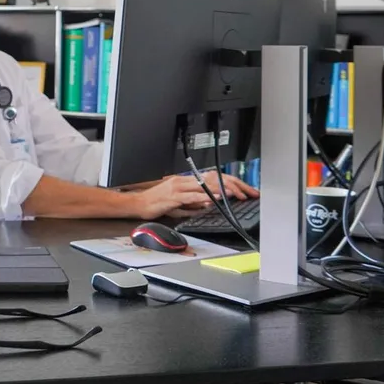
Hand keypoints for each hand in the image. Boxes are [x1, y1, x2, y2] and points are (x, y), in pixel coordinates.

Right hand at [132, 173, 258, 219]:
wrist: (138, 204)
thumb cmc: (156, 203)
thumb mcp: (179, 203)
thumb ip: (193, 203)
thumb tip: (207, 204)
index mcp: (185, 180)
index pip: (212, 179)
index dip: (229, 183)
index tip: (243, 190)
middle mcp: (183, 181)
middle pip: (212, 179)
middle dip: (231, 185)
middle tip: (245, 192)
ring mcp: (177, 187)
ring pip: (203, 186)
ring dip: (220, 190)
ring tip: (234, 194)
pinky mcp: (172, 196)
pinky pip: (191, 196)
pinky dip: (203, 197)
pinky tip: (213, 199)